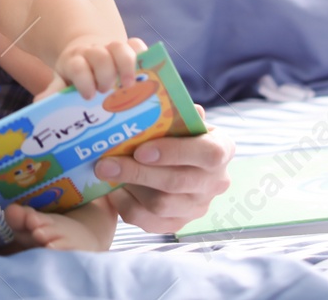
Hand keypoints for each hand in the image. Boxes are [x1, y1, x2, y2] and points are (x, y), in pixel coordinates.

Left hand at [55, 36, 140, 97]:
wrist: (86, 54)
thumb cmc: (76, 76)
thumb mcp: (62, 82)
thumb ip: (53, 92)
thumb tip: (39, 103)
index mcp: (74, 62)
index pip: (77, 66)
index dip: (83, 79)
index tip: (88, 95)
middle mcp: (92, 52)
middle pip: (100, 56)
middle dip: (105, 74)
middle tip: (106, 91)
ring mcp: (110, 49)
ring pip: (119, 47)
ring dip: (126, 66)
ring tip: (129, 85)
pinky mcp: (126, 48)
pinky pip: (136, 44)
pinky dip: (142, 54)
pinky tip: (145, 72)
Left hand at [96, 105, 234, 233]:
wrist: (181, 162)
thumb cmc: (179, 133)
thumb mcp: (182, 118)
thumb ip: (174, 113)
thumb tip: (159, 103)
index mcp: (222, 149)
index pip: (208, 154)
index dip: (174, 152)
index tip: (140, 150)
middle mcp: (216, 181)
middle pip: (176, 182)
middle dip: (137, 172)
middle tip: (105, 164)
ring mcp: (199, 206)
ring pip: (161, 205)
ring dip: (129, 188)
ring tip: (105, 173)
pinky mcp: (179, 224)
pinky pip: (150, 223)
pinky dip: (127, 207)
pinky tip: (112, 191)